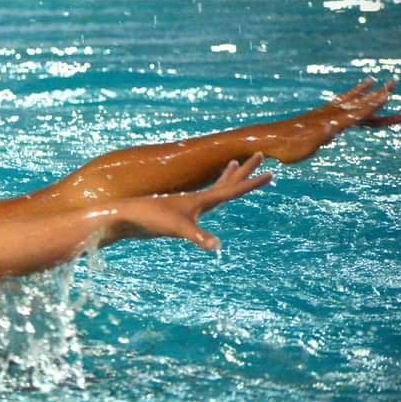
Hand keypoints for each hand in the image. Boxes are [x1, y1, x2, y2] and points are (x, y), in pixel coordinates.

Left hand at [116, 153, 272, 249]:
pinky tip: (209, 198)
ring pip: (215, 187)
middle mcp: (197, 199)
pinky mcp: (180, 212)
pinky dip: (212, 193)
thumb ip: (198, 236)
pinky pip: (204, 200)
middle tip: (260, 155)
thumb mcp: (178, 229)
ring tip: (235, 164)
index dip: (252, 182)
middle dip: (245, 170)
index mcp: (201, 200)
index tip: (272, 173)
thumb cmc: (152, 219)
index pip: (233, 189)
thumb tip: (217, 246)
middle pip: (227, 181)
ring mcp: (188, 205)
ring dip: (228, 176)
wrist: (128, 216)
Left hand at [266, 79, 400, 162]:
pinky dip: (347, 98)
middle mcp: (328, 115)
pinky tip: (349, 97)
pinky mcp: (315, 117)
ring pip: (348, 101)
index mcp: (330, 123)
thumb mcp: (305, 147)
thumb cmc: (286, 148)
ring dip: (362, 92)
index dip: (375, 105)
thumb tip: (332, 128)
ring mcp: (322, 115)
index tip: (389, 94)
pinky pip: (336, 104)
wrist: (267, 141)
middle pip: (358, 104)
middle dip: (377, 95)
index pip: (358, 112)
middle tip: (394, 81)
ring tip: (373, 80)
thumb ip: (320, 137)